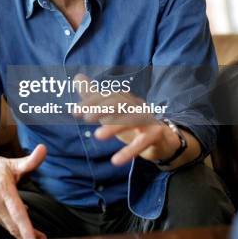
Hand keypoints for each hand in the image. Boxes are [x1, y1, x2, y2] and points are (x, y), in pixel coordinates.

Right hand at [0, 144, 47, 238]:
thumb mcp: (12, 164)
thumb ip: (30, 161)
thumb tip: (44, 148)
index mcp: (3, 189)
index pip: (17, 212)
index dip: (25, 227)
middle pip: (13, 225)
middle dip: (28, 236)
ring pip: (8, 226)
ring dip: (20, 232)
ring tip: (34, 236)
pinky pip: (1, 223)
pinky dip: (10, 223)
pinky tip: (15, 219)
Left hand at [73, 74, 199, 167]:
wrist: (162, 140)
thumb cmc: (132, 124)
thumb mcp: (111, 112)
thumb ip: (94, 96)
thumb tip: (77, 78)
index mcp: (125, 99)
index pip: (108, 96)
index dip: (91, 102)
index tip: (75, 112)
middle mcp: (137, 105)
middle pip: (120, 102)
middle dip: (102, 109)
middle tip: (86, 119)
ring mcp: (148, 119)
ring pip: (132, 119)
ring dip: (114, 127)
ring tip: (97, 136)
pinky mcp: (157, 134)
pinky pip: (144, 141)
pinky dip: (130, 151)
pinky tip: (115, 160)